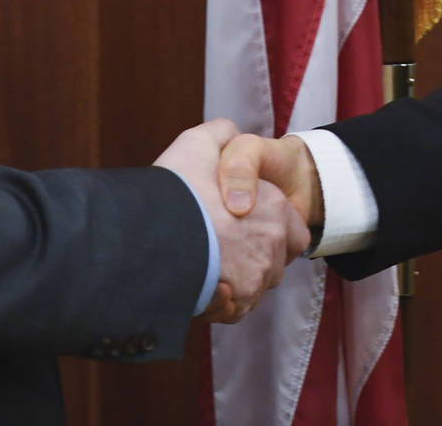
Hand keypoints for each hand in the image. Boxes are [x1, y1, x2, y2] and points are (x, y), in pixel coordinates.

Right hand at [155, 120, 311, 322]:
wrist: (149, 233)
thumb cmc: (177, 187)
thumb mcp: (199, 142)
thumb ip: (222, 134)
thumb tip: (230, 133)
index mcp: (275, 209)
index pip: (292, 229)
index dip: (269, 228)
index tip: (239, 225)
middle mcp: (273, 244)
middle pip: (273, 259)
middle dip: (252, 256)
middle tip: (218, 248)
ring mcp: (256, 276)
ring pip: (253, 285)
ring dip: (236, 279)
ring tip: (205, 267)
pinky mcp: (236, 302)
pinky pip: (235, 308)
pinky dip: (223, 302)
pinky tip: (203, 287)